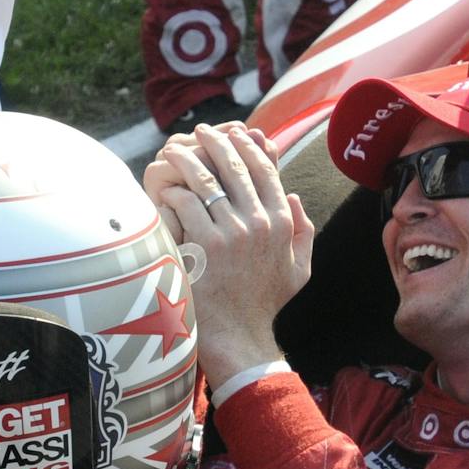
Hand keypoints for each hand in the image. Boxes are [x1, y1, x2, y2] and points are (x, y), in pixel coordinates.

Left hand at [147, 125, 314, 379]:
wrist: (238, 336)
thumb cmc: (263, 305)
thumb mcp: (298, 270)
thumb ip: (303, 232)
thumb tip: (295, 196)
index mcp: (283, 223)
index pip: (265, 170)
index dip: (248, 146)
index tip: (233, 134)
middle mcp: (261, 223)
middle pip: (236, 167)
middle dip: (216, 142)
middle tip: (201, 132)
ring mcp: (233, 233)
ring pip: (207, 180)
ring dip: (189, 159)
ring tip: (175, 149)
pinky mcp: (205, 245)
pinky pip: (187, 204)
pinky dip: (174, 192)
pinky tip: (165, 187)